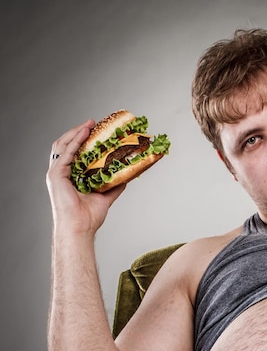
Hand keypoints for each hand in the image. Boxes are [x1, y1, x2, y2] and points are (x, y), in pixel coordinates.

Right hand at [47, 120, 125, 234]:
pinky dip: (75, 142)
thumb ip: (114, 185)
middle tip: (92, 123)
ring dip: (76, 133)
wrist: (81, 228)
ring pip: (63, 146)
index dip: (82, 140)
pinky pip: (66, 154)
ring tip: (89, 124)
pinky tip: (84, 134)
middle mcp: (61, 173)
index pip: (74, 152)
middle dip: (78, 132)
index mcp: (70, 176)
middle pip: (66, 145)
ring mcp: (56, 173)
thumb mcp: (106, 196)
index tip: (95, 130)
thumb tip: (128, 176)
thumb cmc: (89, 217)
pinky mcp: (56, 175)